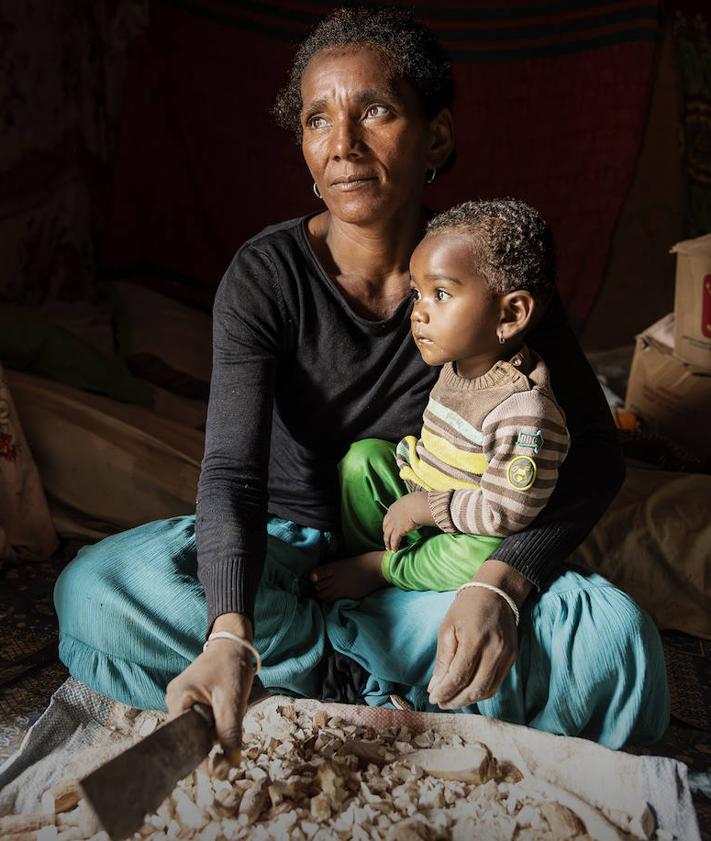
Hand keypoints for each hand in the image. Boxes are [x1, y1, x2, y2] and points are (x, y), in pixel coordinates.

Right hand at [165, 613, 253, 764]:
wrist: (233, 643)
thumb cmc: (231, 666)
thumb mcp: (232, 701)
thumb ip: (230, 732)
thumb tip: (231, 764)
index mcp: (177, 700)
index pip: (182, 740)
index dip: (200, 756)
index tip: (219, 766)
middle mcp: (173, 701)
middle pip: (190, 736)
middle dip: (211, 740)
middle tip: (230, 732)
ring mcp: (180, 700)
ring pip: (197, 729)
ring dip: (214, 729)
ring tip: (228, 711)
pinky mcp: (189, 700)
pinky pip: (200, 720)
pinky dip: (214, 721)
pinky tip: (224, 709)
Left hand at [383, 492, 433, 550]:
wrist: (418, 505)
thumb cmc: (419, 501)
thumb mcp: (411, 501)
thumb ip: (411, 505)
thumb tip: (417, 506)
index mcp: (394, 507)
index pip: (388, 517)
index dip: (387, 523)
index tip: (388, 527)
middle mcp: (392, 516)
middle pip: (385, 526)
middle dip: (385, 533)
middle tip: (386, 539)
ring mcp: (394, 524)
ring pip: (387, 535)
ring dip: (387, 542)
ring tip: (388, 548)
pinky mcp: (398, 531)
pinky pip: (394, 541)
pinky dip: (394, 546)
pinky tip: (394, 551)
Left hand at [428, 561, 530, 708]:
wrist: (496, 593)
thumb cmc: (467, 608)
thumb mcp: (447, 628)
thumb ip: (443, 659)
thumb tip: (435, 687)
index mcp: (475, 640)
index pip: (459, 676)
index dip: (445, 691)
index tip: (433, 697)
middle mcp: (495, 650)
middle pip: (475, 689)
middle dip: (456, 700)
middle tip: (441, 702)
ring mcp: (506, 656)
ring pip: (487, 690)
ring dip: (468, 700)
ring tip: (452, 700)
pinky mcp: (512, 658)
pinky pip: (496, 683)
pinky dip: (481, 692)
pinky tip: (468, 692)